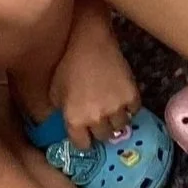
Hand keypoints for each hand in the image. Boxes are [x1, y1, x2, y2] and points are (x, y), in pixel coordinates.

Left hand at [47, 31, 141, 149]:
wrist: (89, 42)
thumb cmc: (67, 65)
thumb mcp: (54, 92)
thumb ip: (61, 113)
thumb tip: (69, 124)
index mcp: (74, 119)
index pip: (83, 145)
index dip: (84, 140)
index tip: (85, 134)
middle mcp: (96, 118)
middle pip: (103, 137)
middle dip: (99, 130)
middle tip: (98, 119)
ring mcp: (116, 108)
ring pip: (121, 126)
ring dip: (115, 120)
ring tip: (111, 110)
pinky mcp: (132, 96)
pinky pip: (133, 111)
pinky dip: (129, 107)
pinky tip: (121, 98)